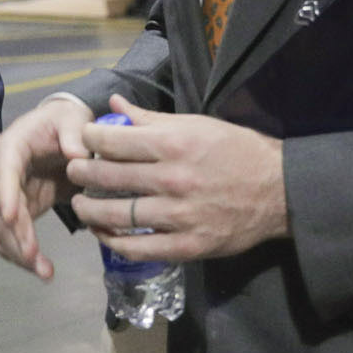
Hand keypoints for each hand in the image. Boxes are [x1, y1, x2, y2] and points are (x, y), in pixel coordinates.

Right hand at [0, 94, 93, 279]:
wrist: (63, 133)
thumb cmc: (66, 122)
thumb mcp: (74, 120)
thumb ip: (76, 134)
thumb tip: (77, 156)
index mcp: (12, 146)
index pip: (4, 170)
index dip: (6, 194)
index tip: (11, 218)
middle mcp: (0, 172)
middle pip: (0, 207)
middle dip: (16, 234)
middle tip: (34, 256)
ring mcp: (6, 195)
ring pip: (3, 229)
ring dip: (19, 252)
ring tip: (44, 271)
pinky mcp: (16, 212)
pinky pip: (12, 238)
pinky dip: (23, 256)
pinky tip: (41, 270)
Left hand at [67, 94, 288, 262]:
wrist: (279, 192)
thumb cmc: (236, 150)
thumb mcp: (197, 124)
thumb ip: (151, 119)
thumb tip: (114, 105)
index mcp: (175, 144)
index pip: (114, 142)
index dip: (89, 140)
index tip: (82, 140)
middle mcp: (174, 180)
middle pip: (110, 178)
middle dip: (82, 173)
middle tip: (73, 171)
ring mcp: (180, 216)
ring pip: (118, 215)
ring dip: (90, 210)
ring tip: (80, 204)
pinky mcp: (188, 246)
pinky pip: (139, 248)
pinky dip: (115, 242)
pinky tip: (104, 233)